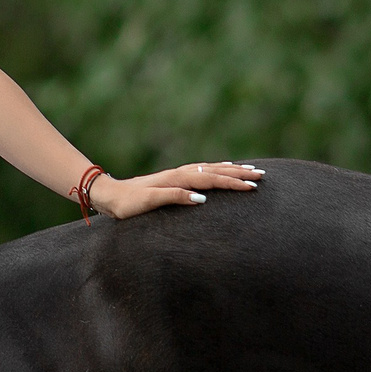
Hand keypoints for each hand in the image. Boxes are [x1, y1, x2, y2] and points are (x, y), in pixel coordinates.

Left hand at [90, 161, 263, 219]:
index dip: (233, 182)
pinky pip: (202, 171)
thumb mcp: (149, 202)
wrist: (108, 195)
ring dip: (230, 169)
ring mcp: (177, 174)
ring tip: (250, 170)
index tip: (253, 186)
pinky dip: (216, 169)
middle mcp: (179, 173)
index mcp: (177, 179)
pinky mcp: (173, 179)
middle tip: (262, 175)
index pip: (212, 179)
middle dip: (239, 173)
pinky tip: (221, 171)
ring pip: (210, 168)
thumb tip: (201, 198)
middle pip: (215, 170)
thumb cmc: (127, 203)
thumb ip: (174, 197)